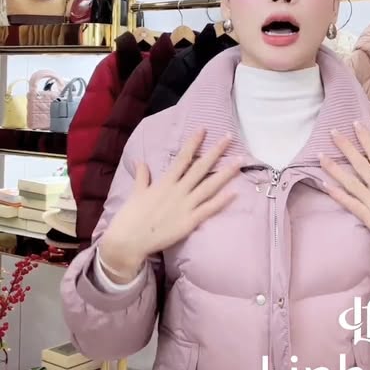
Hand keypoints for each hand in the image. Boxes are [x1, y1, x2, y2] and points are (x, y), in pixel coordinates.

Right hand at [99, 128, 242, 280]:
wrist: (129, 241)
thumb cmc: (130, 217)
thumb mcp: (136, 193)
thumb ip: (141, 177)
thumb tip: (141, 161)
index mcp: (165, 182)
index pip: (182, 158)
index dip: (194, 143)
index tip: (203, 129)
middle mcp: (178, 191)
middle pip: (201, 167)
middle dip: (216, 151)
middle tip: (229, 137)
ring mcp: (185, 206)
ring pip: (209, 186)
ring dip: (225, 173)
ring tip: (240, 161)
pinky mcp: (189, 222)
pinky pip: (209, 209)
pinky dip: (222, 201)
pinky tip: (235, 192)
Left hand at [319, 123, 369, 267]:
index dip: (365, 139)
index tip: (355, 124)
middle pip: (360, 164)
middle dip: (346, 147)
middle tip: (332, 132)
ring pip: (351, 182)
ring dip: (335, 169)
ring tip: (321, 157)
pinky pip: (351, 204)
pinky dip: (338, 195)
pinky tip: (326, 185)